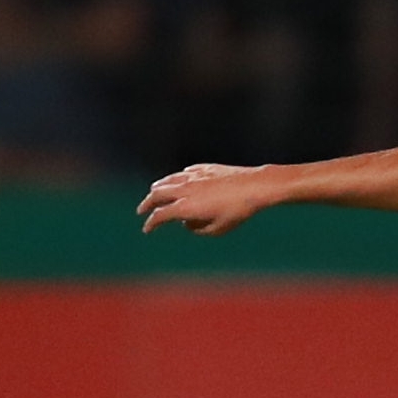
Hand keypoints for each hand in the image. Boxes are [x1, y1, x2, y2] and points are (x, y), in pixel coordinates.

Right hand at [138, 164, 272, 235]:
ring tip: (154, 193)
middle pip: (157, 194)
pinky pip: (183, 173)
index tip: (147, 229)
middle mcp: (185, 189)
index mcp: (186, 207)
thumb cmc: (238, 211)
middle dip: (147, 204)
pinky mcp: (203, 168)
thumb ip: (198, 229)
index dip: (151, 223)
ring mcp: (193, 176)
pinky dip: (175, 179)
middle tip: (142, 210)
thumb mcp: (218, 229)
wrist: (255, 186)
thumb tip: (187, 224)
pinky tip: (177, 181)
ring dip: (158, 188)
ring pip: (167, 180)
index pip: (160, 215)